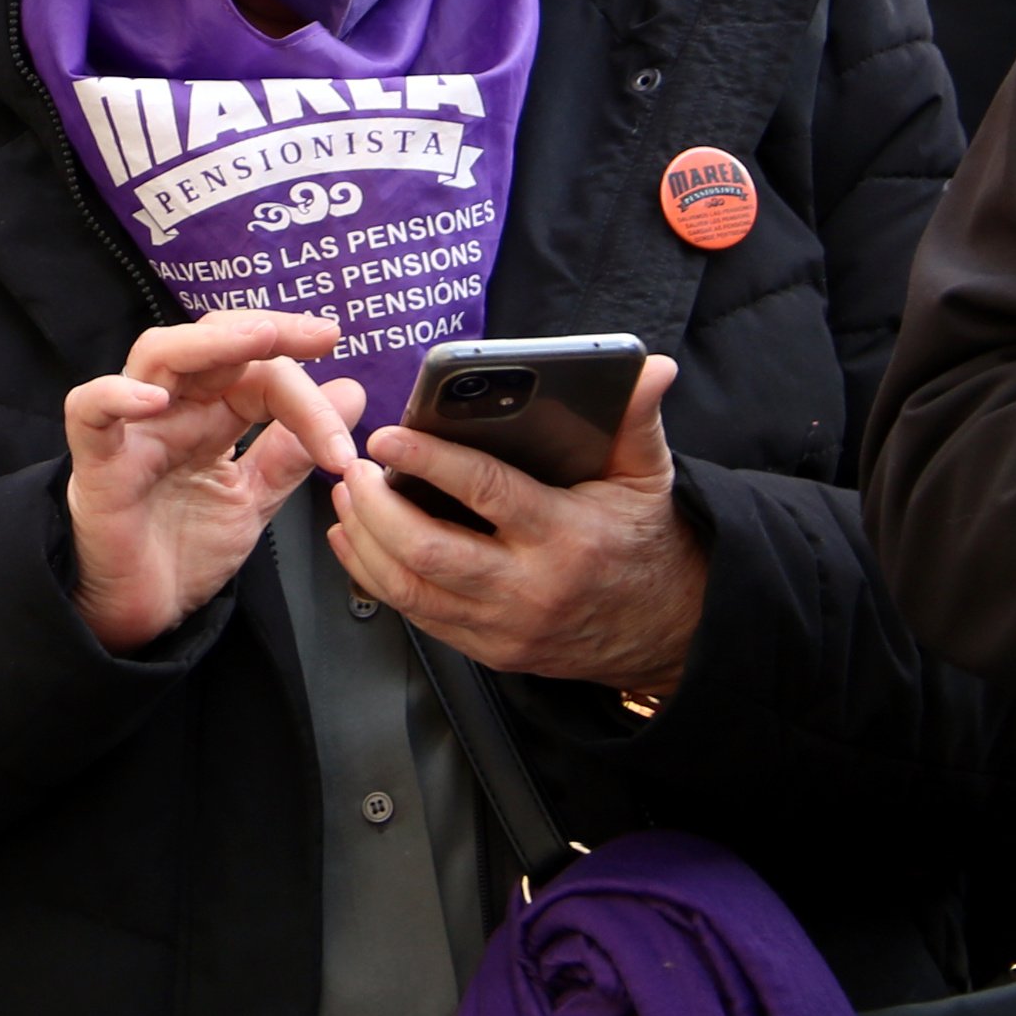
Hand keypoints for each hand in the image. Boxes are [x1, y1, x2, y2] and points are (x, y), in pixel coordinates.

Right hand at [66, 315, 363, 653]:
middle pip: (212, 341)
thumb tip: (352, 392)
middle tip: (322, 335)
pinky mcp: (96, 463)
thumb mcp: (253, 498)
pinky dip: (116, 396)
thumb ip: (293, 451)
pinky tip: (154, 399)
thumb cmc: (183, 550)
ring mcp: (132, 429)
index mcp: (211, 414)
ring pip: (157, 355)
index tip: (346, 444)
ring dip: (209, 343)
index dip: (308, 395)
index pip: (260, 375)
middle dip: (266, 331)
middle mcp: (173, 408)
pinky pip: (89, 412)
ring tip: (257, 339)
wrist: (141, 612)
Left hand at [330, 354, 708, 698]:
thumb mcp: (647, 477)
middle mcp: (532, 587)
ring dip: (365, 541)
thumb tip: (651, 365)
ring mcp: (507, 626)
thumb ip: (636, 419)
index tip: (386, 436)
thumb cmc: (646, 541)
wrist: (669, 630)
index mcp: (568, 535)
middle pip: (430, 551)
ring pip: (412, 589)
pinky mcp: (491, 650)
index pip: (487, 492)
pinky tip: (356, 542)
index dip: (430, 461)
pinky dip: (376, 577)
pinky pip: (419, 616)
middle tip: (353, 468)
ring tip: (346, 497)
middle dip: (377, 507)